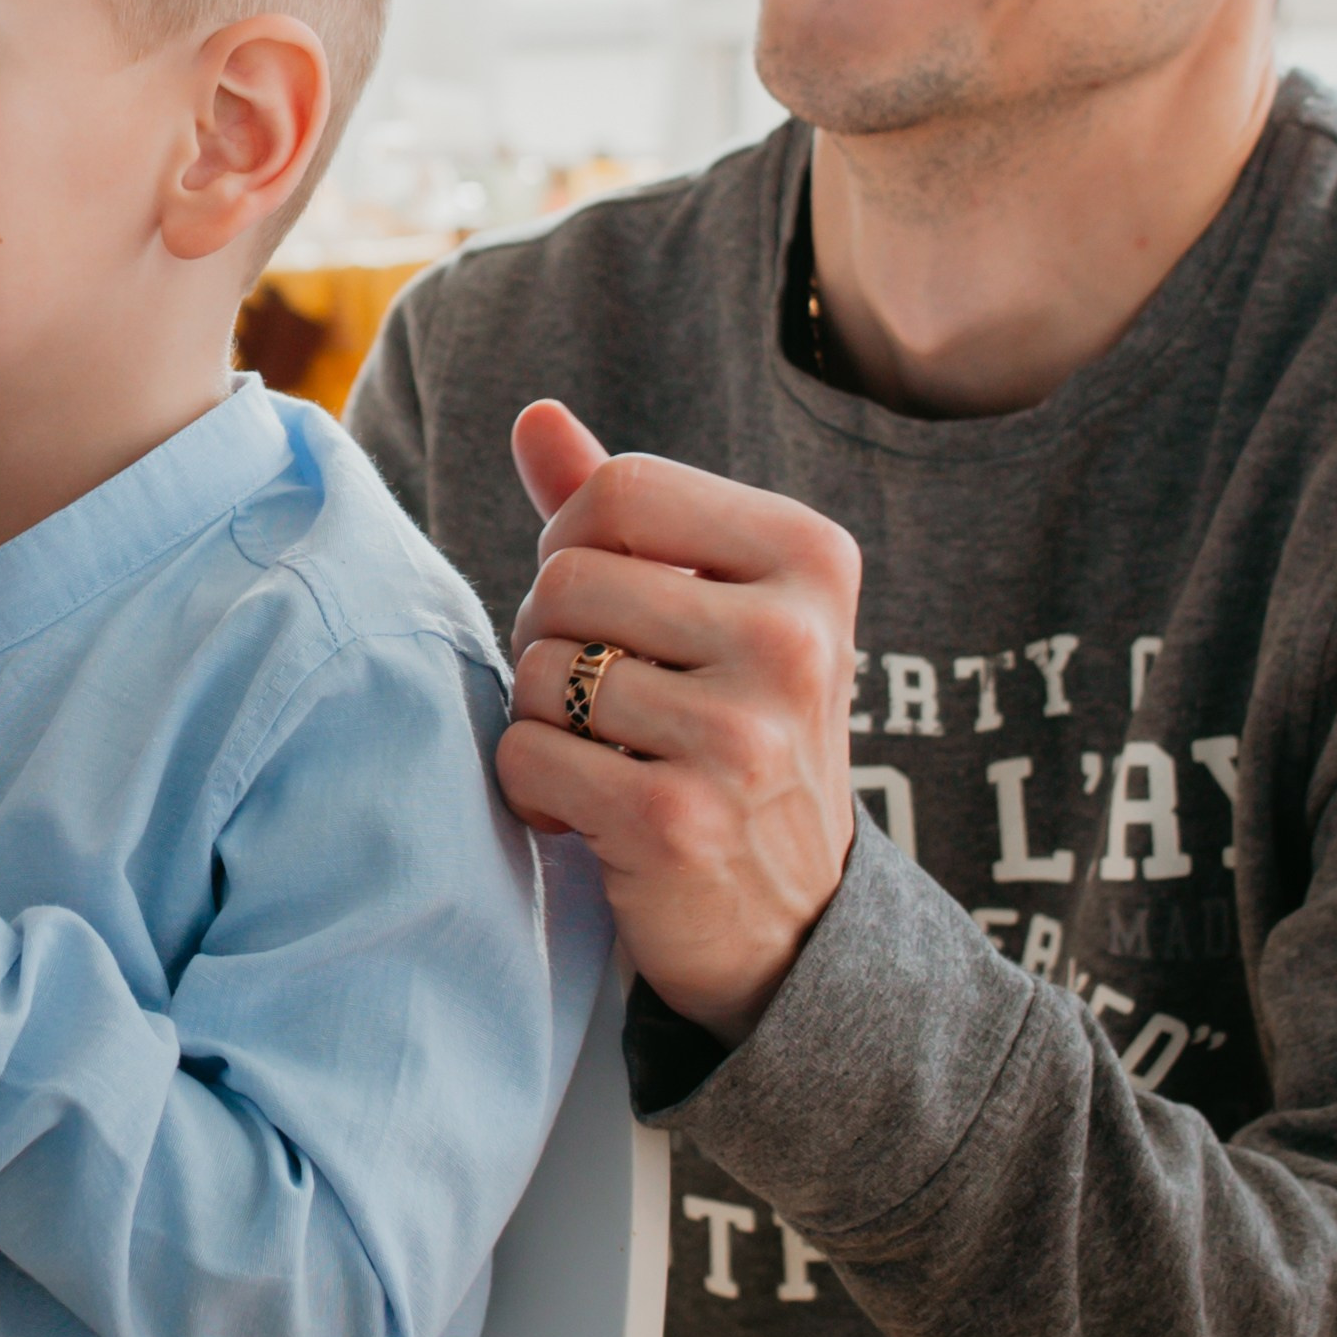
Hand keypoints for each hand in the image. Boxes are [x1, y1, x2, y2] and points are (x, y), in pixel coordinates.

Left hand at [497, 401, 859, 1046]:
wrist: (793, 920)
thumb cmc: (735, 730)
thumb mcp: (712, 605)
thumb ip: (625, 511)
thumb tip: (534, 415)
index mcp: (812, 558)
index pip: (621, 491)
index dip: (575, 543)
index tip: (609, 607)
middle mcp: (792, 640)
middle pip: (565, 579)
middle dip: (550, 637)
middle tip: (603, 696)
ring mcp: (740, 736)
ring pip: (538, 669)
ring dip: (542, 717)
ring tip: (607, 754)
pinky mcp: (676, 821)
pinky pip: (525, 754)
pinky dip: (531, 788)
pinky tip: (587, 811)